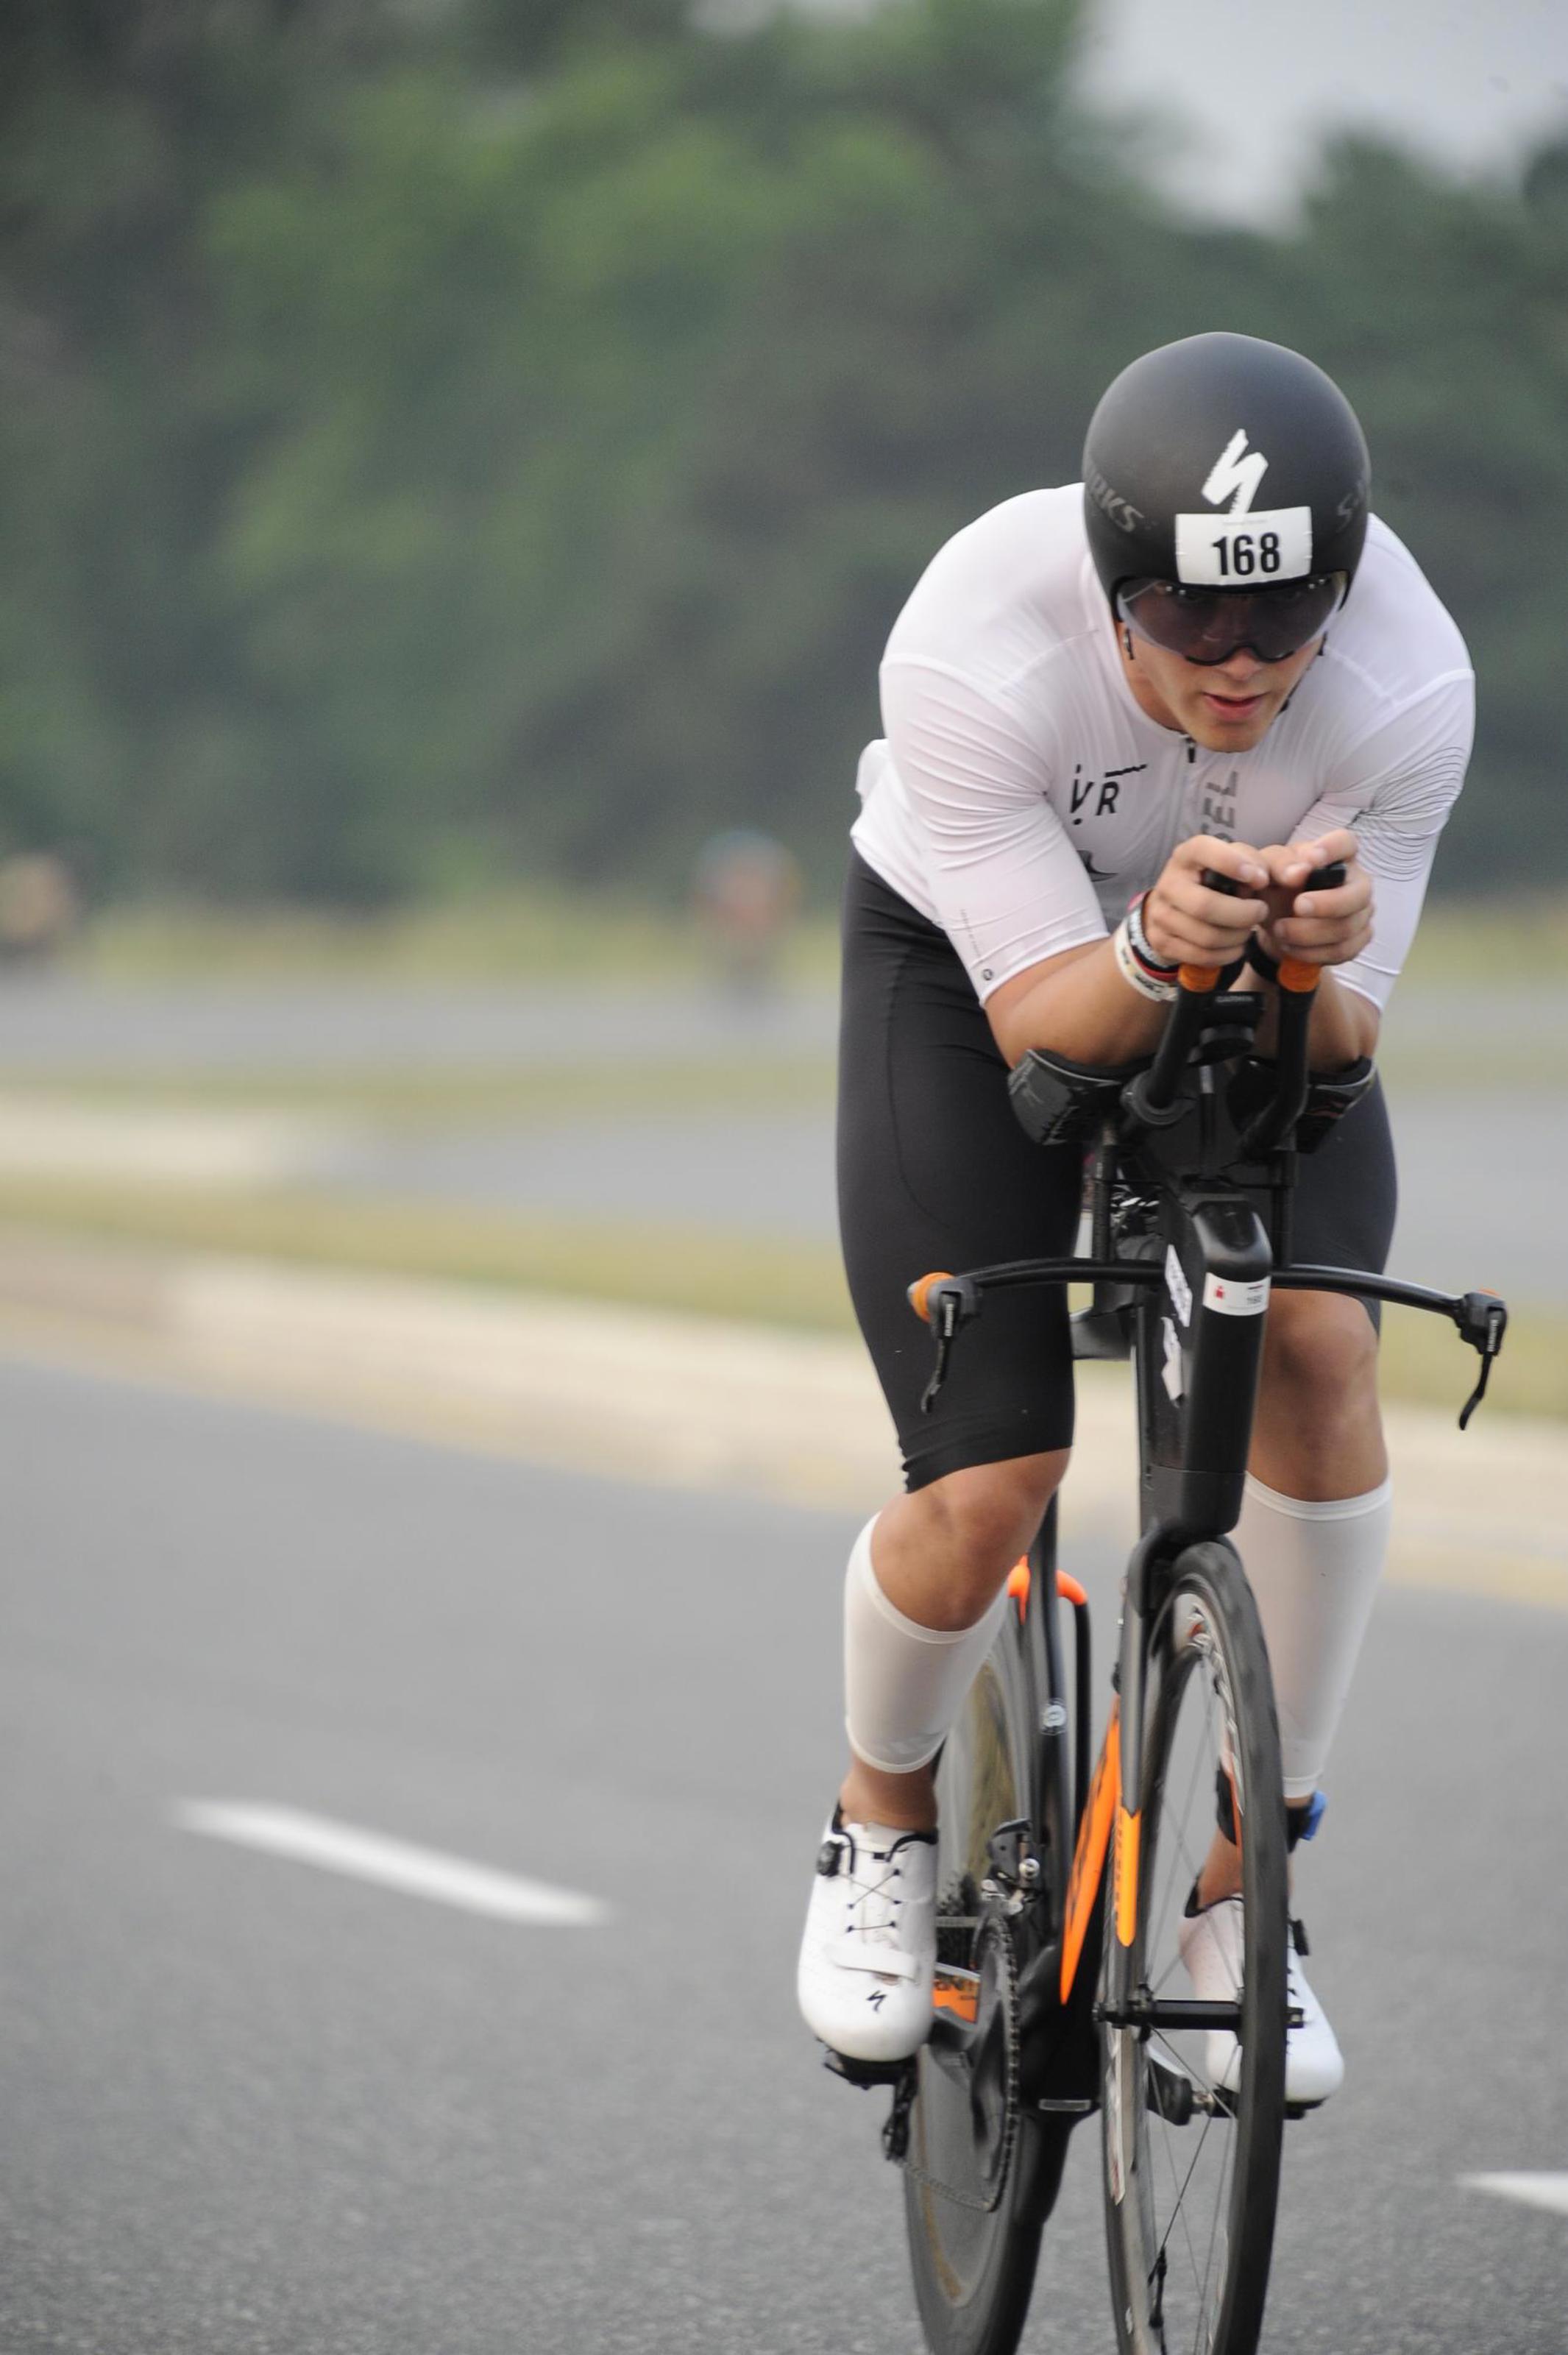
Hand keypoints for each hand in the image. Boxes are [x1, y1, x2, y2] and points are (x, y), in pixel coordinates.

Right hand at [1143, 835, 1269, 968]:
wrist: (1174, 908)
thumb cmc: (1215, 881)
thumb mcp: (1233, 862)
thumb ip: (1253, 862)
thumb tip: (1260, 879)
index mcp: (1185, 857)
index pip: (1201, 850)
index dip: (1230, 863)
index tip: (1259, 878)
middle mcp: (1168, 883)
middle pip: (1205, 906)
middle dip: (1242, 914)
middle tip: (1261, 911)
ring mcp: (1160, 915)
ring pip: (1206, 936)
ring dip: (1237, 937)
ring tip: (1248, 930)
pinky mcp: (1161, 941)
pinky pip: (1201, 955)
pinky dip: (1227, 954)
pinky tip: (1236, 946)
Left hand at [1256, 829, 1373, 967]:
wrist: (1276, 920)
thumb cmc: (1277, 886)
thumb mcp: (1268, 871)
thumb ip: (1279, 865)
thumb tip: (1297, 873)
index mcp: (1336, 854)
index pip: (1346, 842)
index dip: (1334, 849)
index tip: (1311, 859)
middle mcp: (1356, 880)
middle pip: (1360, 892)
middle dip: (1327, 904)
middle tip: (1297, 907)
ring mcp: (1362, 911)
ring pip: (1348, 926)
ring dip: (1310, 933)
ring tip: (1280, 930)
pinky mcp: (1358, 938)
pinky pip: (1343, 950)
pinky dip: (1312, 952)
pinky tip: (1290, 947)